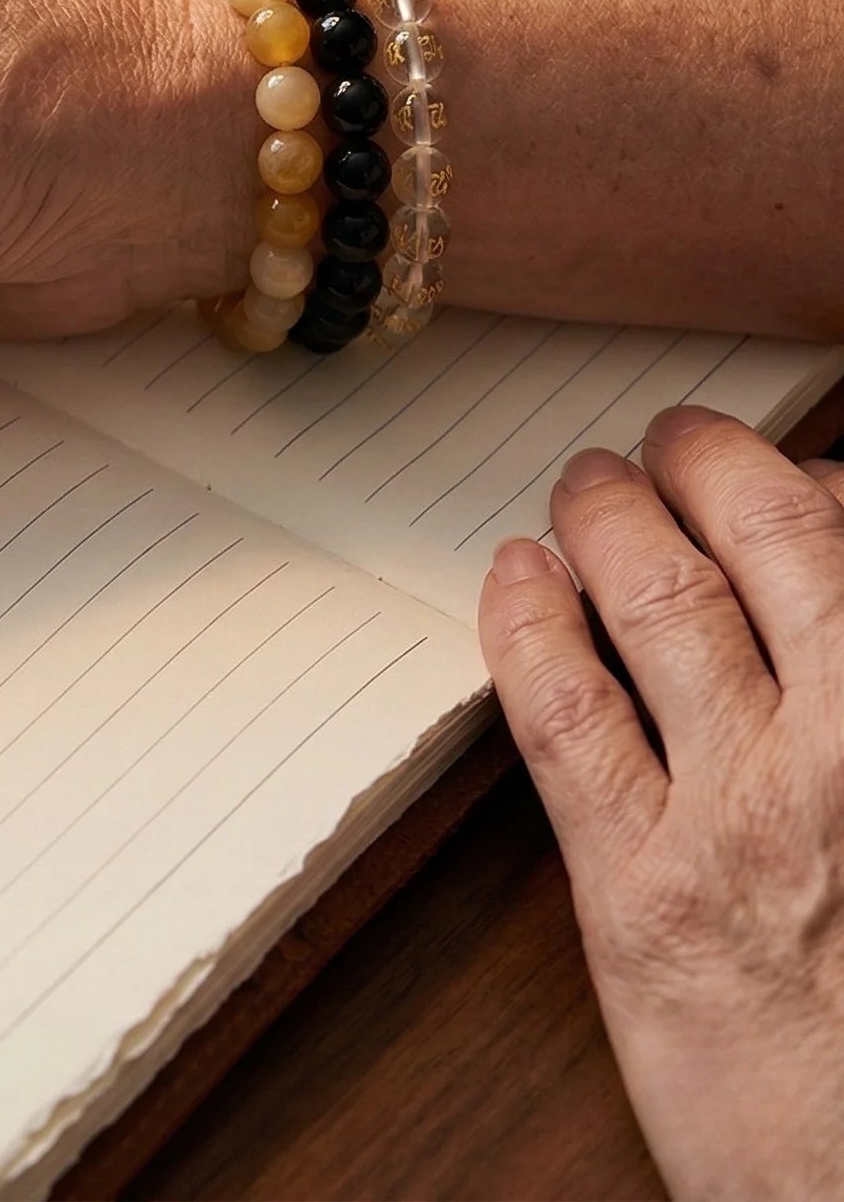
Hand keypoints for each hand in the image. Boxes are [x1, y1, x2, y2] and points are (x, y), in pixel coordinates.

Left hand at [480, 406, 843, 1200]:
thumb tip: (835, 575)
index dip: (824, 487)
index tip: (806, 470)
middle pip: (770, 543)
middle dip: (715, 463)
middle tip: (681, 439)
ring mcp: (741, 818)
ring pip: (660, 603)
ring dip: (614, 516)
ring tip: (595, 483)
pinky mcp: (638, 889)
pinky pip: (561, 710)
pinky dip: (527, 621)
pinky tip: (518, 573)